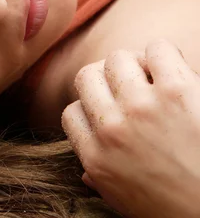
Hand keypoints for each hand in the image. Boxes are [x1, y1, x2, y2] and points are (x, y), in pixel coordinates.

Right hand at [62, 39, 199, 217]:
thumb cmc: (177, 211)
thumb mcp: (124, 201)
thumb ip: (100, 180)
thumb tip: (86, 173)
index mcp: (96, 158)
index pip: (71, 112)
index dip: (89, 108)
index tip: (110, 111)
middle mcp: (112, 129)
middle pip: (86, 77)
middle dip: (105, 79)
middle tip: (129, 88)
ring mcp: (142, 107)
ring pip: (117, 58)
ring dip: (135, 64)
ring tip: (154, 78)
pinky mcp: (178, 90)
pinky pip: (158, 48)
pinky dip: (163, 54)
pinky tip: (175, 72)